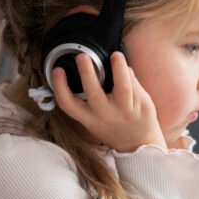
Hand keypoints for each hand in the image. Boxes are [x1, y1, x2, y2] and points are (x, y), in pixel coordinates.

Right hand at [51, 51, 165, 151]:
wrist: (139, 144)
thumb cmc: (113, 127)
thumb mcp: (93, 120)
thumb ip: (87, 102)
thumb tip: (85, 69)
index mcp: (89, 119)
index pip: (68, 104)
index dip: (59, 86)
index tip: (57, 70)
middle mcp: (106, 115)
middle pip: (94, 93)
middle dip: (86, 72)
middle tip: (82, 56)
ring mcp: (125, 110)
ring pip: (122, 86)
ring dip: (118, 67)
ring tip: (115, 55)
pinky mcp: (141, 105)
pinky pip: (134, 83)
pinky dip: (128, 72)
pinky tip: (124, 67)